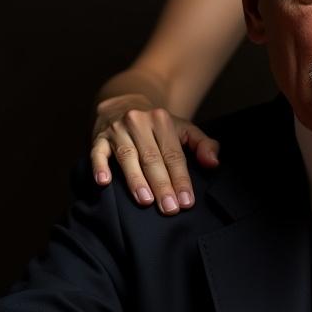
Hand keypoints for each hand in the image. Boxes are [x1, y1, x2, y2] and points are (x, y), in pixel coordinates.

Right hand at [90, 94, 219, 214]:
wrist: (124, 103)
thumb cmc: (158, 125)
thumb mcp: (183, 129)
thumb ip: (203, 145)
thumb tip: (214, 163)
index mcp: (162, 121)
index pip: (173, 155)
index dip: (181, 179)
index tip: (187, 201)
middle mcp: (139, 123)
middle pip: (152, 158)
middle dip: (162, 185)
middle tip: (169, 208)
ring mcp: (117, 130)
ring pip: (128, 157)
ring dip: (136, 180)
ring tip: (145, 201)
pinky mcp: (99, 138)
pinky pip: (97, 153)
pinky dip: (99, 167)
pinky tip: (104, 182)